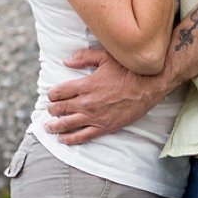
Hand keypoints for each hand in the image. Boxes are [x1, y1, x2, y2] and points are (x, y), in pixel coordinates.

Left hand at [46, 47, 165, 141]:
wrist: (149, 86)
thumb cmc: (128, 70)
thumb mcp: (105, 57)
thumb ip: (83, 57)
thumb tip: (66, 61)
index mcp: (84, 85)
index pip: (57, 92)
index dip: (52, 94)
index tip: (53, 95)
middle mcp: (86, 102)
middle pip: (58, 108)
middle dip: (51, 109)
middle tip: (51, 110)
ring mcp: (94, 116)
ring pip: (66, 124)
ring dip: (54, 126)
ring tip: (49, 127)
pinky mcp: (104, 127)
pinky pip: (82, 136)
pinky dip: (69, 139)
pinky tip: (62, 139)